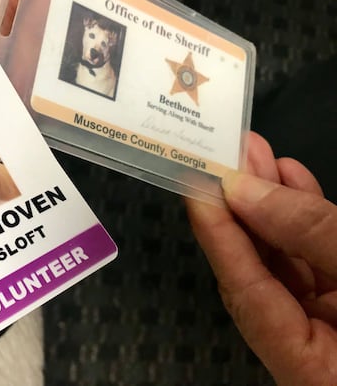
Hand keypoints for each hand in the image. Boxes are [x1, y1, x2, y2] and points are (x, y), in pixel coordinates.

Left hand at [185, 132, 336, 384]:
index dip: (217, 232)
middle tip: (228, 153)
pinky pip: (320, 257)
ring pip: (291, 257)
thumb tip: (246, 192)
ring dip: (274, 201)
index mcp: (312, 371)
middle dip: (245, 205)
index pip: (244, 290)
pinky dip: (308, 218)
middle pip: (262, 269)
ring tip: (256, 153)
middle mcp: (313, 350)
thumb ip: (311, 233)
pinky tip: (291, 180)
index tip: (195, 185)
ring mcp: (332, 326)